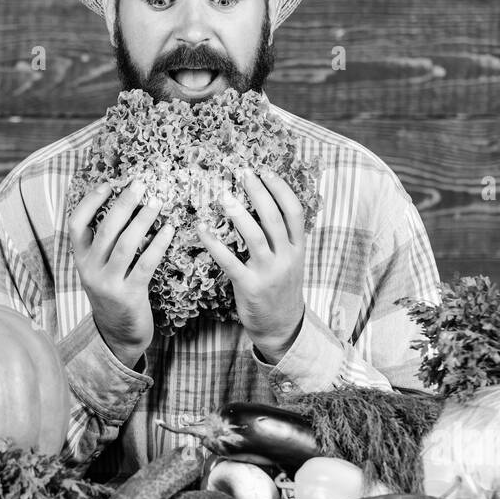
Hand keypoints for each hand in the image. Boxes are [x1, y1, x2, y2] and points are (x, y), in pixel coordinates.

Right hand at [68, 180, 174, 367]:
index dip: (90, 201)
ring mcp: (108, 284)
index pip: (75, 224)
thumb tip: (123, 205)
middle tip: (141, 184)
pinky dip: (158, 244)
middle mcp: (89, 270)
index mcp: (80, 259)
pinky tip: (168, 230)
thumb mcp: (99, 269)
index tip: (108, 184)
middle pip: (105, 229)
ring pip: (125, 244)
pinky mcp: (129, 295)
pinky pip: (145, 264)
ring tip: (157, 202)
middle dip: (123, 204)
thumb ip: (104, 244)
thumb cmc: (113, 293)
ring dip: (143, 220)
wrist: (118, 335)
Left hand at [196, 167, 305, 361]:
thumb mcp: (291, 261)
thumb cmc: (281, 288)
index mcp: (297, 248)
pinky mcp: (249, 286)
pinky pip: (229, 260)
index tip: (265, 171)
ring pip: (254, 235)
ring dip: (237, 212)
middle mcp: (286, 257)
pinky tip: (201, 228)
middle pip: (273, 217)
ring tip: (223, 194)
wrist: (282, 327)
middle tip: (241, 173)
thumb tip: (265, 204)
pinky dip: (214, 243)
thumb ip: (282, 237)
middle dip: (257, 192)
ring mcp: (269, 272)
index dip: (280, 189)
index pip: (294, 211)